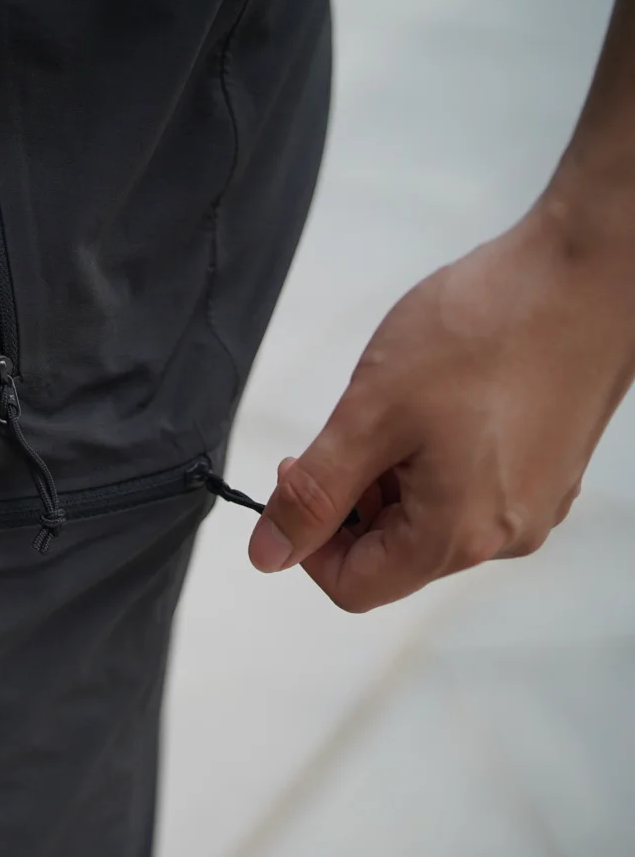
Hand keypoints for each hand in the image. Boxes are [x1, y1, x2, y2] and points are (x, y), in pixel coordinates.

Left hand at [248, 197, 634, 611]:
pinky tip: (437, 397)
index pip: (355, 587)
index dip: (307, 541)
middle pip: (392, 554)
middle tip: (347, 428)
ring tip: (398, 403)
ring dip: (389, 473)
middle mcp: (507, 535)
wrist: (588, 270)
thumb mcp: (370, 416)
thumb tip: (269, 554)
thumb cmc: (485, 332)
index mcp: (460, 535)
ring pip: (427, 516)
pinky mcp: (548, 467)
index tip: (298, 475)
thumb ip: (315, 495)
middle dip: (350, 500)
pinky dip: (431, 454)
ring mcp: (536, 501)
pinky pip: (467, 485)